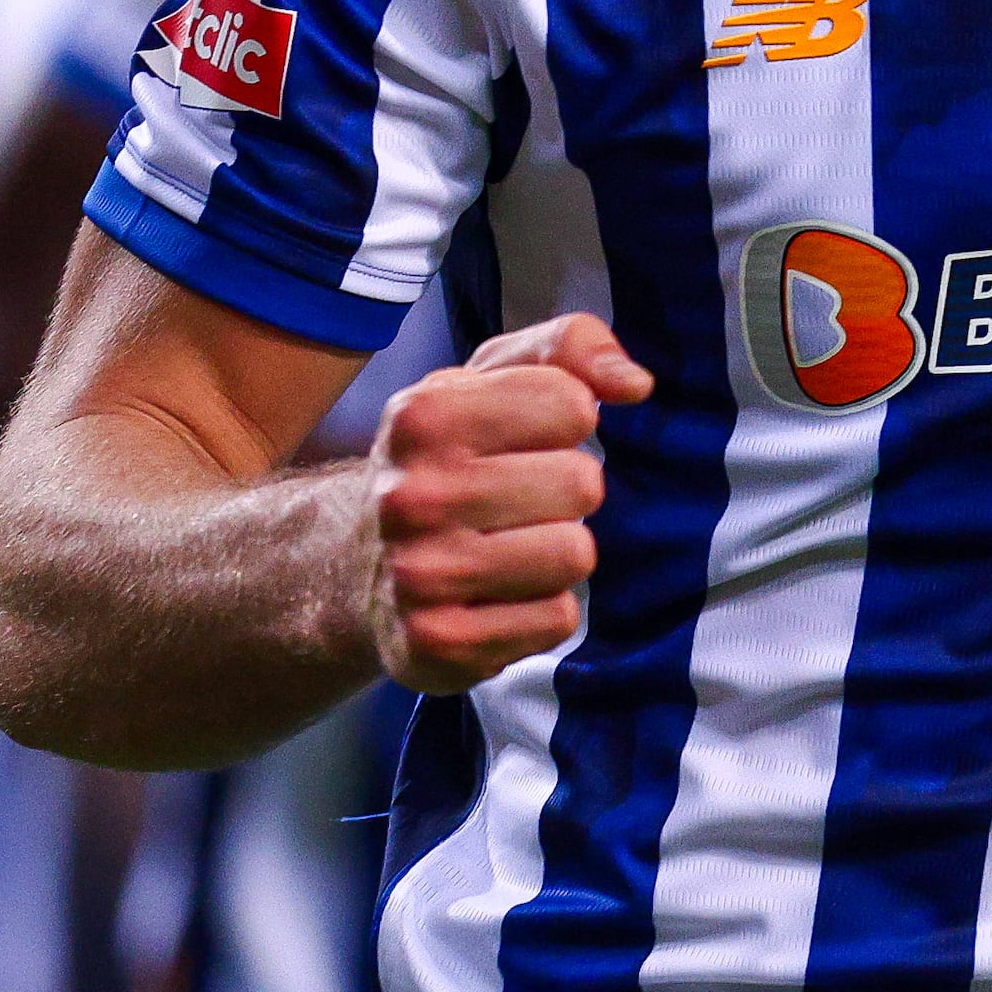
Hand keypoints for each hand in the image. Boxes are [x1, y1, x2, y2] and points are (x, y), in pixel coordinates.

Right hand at [366, 313, 636, 691]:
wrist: (356, 563)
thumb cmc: (449, 457)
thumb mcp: (491, 379)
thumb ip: (568, 347)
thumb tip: (635, 382)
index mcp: (423, 416)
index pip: (572, 404)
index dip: (567, 421)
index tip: (526, 437)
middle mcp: (411, 496)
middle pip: (582, 485)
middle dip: (566, 491)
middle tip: (518, 500)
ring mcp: (420, 575)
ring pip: (575, 554)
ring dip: (559, 552)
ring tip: (510, 546)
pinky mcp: (438, 644)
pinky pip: (555, 619)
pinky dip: (540, 609)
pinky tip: (496, 596)